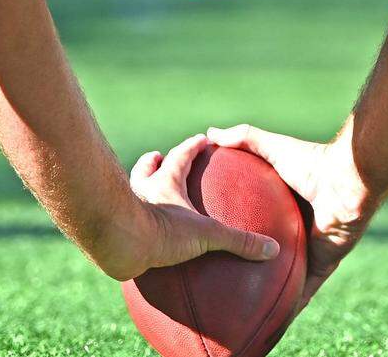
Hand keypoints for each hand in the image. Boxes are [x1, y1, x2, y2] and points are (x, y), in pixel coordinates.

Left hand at [122, 134, 279, 278]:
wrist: (119, 244)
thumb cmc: (162, 231)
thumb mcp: (206, 235)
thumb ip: (239, 241)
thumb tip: (272, 249)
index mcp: (165, 183)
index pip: (181, 156)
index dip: (192, 147)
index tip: (202, 138)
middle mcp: (143, 190)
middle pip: (147, 168)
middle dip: (154, 161)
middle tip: (158, 156)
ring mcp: (126, 207)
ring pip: (130, 189)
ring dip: (137, 186)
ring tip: (143, 188)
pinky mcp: (115, 227)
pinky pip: (122, 219)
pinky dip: (128, 220)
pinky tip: (132, 234)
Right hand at [206, 124, 372, 310]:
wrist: (346, 181)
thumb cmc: (310, 162)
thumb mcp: (269, 147)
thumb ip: (242, 138)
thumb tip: (209, 133)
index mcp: (285, 208)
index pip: (257, 225)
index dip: (240, 236)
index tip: (217, 245)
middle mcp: (297, 232)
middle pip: (269, 256)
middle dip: (252, 270)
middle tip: (223, 285)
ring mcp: (311, 250)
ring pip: (287, 280)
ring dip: (272, 297)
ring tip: (247, 315)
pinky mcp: (324, 264)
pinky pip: (305, 292)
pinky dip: (293, 307)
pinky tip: (276, 324)